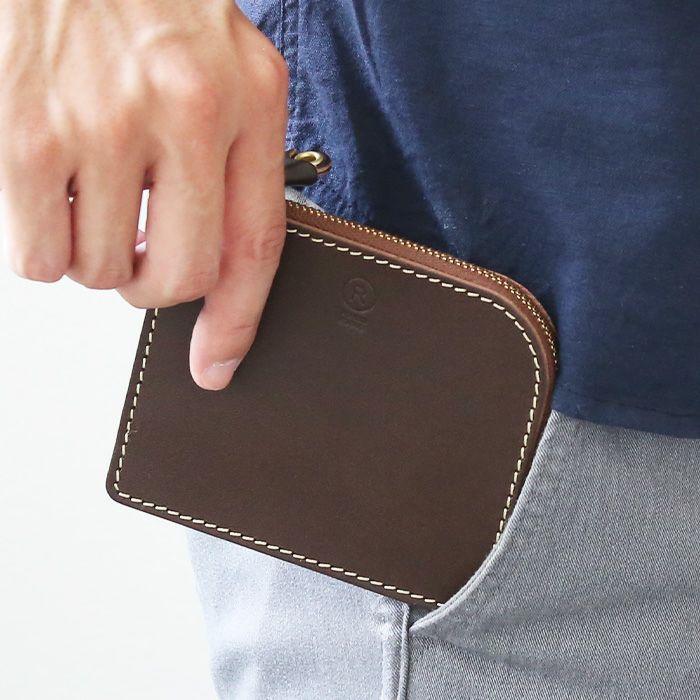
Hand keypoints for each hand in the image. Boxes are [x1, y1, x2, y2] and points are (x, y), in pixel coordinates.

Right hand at [0, 0, 287, 389]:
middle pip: (178, 278)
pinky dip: (44, 244)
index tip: (217, 364)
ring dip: (95, 255)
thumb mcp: (236, 73)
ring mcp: (104, 124)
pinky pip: (37, 257)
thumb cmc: (156, 9)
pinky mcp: (27, 136)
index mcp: (250, 102)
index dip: (238, 321)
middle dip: (152, 284)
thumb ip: (240, 169)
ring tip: (93, 195)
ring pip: (100, 273)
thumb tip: (213, 273)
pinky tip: (53, 190)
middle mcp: (186, 113)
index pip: (256, 244)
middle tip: (137, 250)